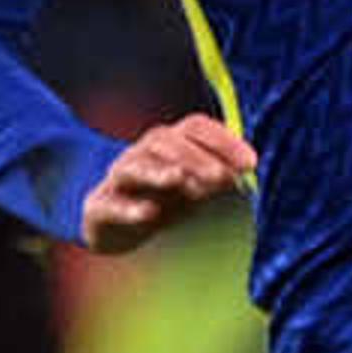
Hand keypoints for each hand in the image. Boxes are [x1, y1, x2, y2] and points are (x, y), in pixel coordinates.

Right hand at [78, 113, 253, 254]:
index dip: (223, 141)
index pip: (195, 127)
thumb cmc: (167, 200)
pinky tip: (149, 214)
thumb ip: (221, 177)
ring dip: (158, 173)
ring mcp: (118, 180)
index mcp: (171, 144)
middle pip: (165, 142)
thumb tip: (248, 169)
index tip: (252, 164)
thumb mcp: (198, 187)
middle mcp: (143, 154)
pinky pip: (110, 204)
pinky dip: (129, 209)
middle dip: (195, 158)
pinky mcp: (99, 208)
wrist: (115, 225)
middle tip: (222, 178)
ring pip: (134, 168)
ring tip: (179, 179)